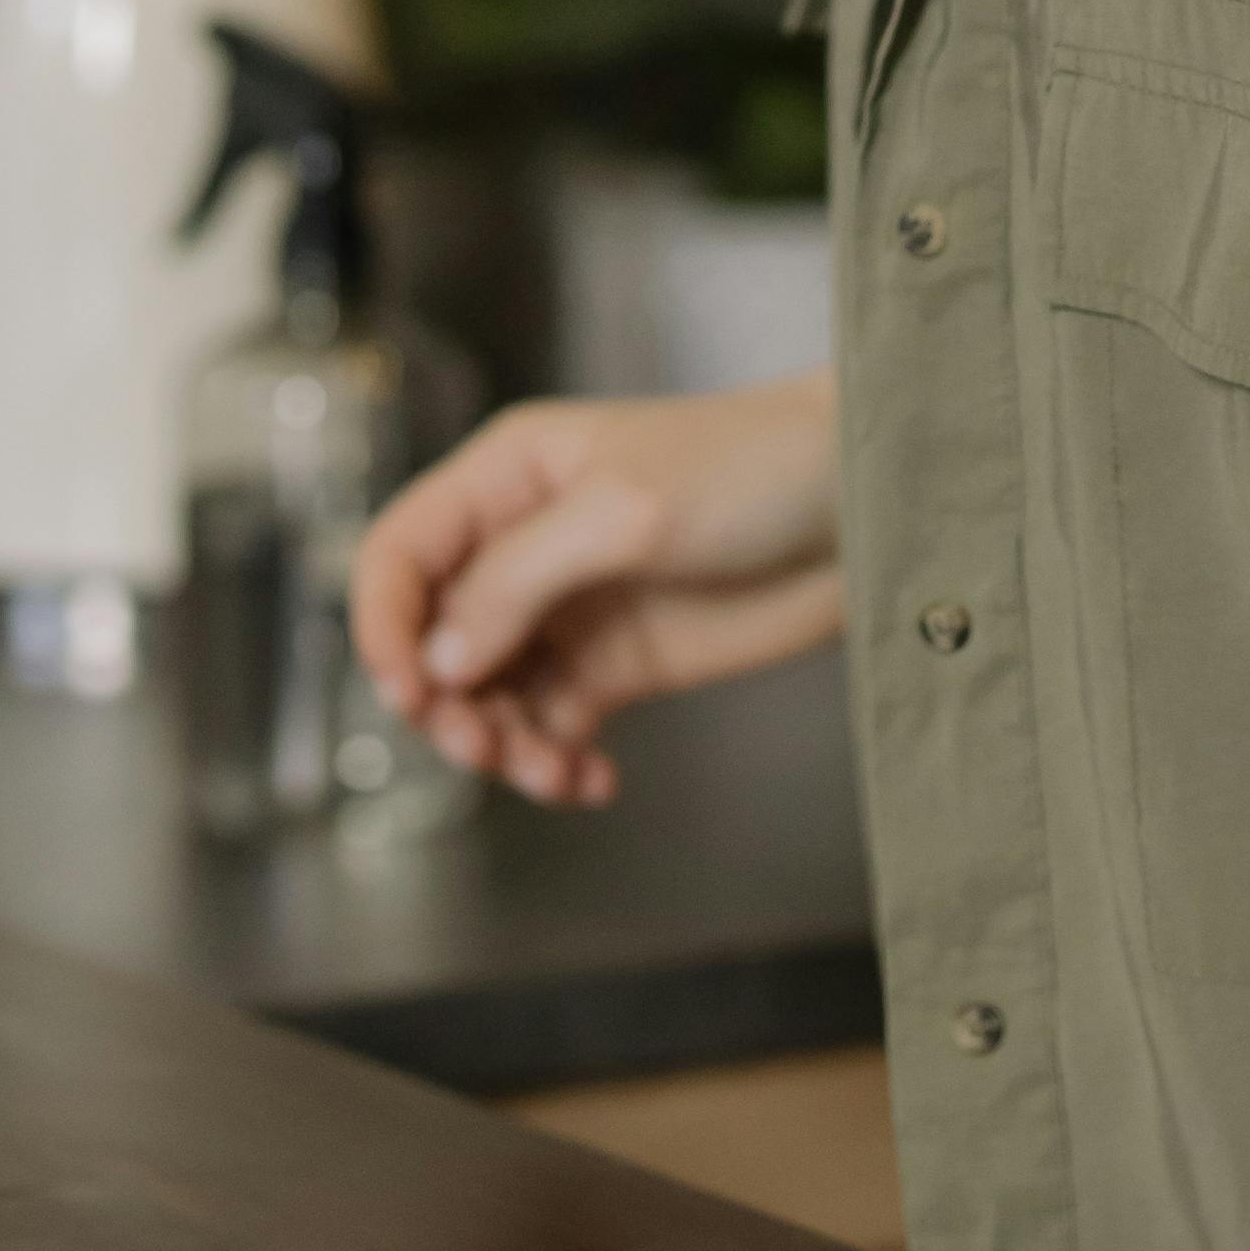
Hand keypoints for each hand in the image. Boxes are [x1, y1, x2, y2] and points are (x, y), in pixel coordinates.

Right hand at [351, 373, 842, 808]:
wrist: (865, 510)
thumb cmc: (752, 469)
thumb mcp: (624, 512)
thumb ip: (520, 581)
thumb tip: (442, 657)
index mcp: (506, 479)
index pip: (400, 554)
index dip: (384, 624)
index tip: (410, 691)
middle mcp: (522, 545)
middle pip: (432, 640)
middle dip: (446, 704)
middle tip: (487, 744)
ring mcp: (568, 610)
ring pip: (486, 698)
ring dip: (500, 747)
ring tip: (551, 771)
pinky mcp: (616, 665)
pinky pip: (550, 729)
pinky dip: (554, 765)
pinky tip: (591, 781)